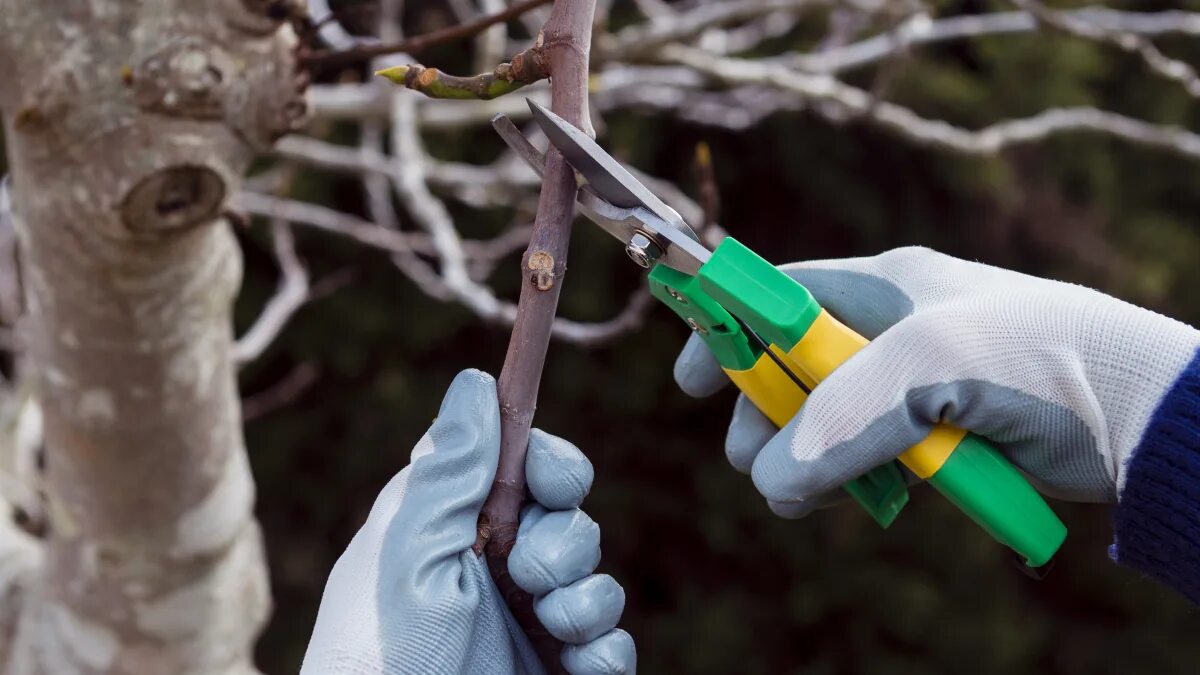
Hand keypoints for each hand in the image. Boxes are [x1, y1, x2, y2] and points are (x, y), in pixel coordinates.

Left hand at [302, 370, 634, 674]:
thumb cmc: (384, 660)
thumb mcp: (409, 555)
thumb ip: (449, 470)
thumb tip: (475, 383)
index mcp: (448, 528)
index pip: (521, 465)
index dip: (548, 464)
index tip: (547, 480)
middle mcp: (491, 570)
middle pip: (570, 517)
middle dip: (565, 540)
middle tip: (530, 573)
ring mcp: (527, 626)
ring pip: (598, 578)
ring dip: (585, 598)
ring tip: (551, 627)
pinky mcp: (558, 673)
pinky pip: (612, 643)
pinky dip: (605, 651)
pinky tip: (577, 664)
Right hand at [675, 247, 1199, 516]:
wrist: (1134, 413)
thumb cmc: (1033, 358)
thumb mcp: (926, 366)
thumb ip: (839, 416)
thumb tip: (771, 478)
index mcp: (882, 285)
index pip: (776, 295)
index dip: (726, 329)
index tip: (690, 380)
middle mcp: (891, 329)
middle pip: (790, 368)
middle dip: (760, 416)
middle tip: (752, 463)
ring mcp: (915, 382)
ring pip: (825, 421)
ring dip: (803, 460)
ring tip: (800, 499)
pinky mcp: (939, 432)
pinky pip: (870, 457)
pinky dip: (851, 481)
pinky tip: (858, 498)